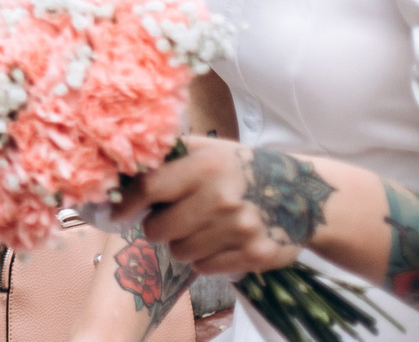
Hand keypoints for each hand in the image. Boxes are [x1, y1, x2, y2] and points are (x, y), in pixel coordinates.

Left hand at [127, 141, 313, 278]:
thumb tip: (123, 164)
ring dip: (182, 244)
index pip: (149, 188)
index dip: (125, 202)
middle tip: (170, 219)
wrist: (303, 194)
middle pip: (158, 229)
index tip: (116, 212)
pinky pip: (204, 267)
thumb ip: (169, 155)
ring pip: (180, 252)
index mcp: (206, 167)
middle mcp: (221, 199)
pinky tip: (219, 242)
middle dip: (157, 227)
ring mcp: (240, 230)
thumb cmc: (241, 169)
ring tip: (200, 228)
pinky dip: (205, 259)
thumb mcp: (208, 150)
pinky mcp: (254, 256)